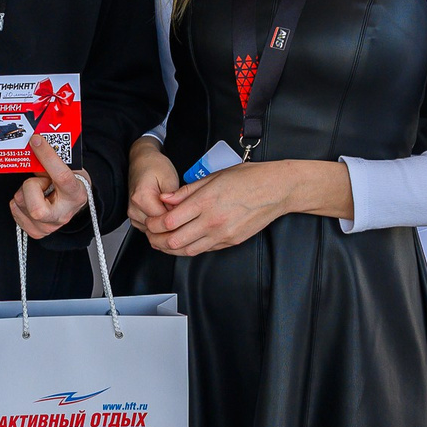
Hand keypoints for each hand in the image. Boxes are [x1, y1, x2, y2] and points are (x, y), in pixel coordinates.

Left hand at [11, 134, 90, 239]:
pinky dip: (19, 201)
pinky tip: (31, 197)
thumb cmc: (70, 183)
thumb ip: (51, 160)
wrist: (73, 202)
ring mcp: (49, 226)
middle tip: (39, 181)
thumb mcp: (68, 168)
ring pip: (21, 204)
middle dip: (30, 187)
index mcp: (76, 194)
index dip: (47, 156)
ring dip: (24, 191)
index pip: (61, 176)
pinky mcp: (37, 232)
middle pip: (36, 208)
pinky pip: (15, 211)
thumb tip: (33, 144)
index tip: (36, 141)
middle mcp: (63, 214)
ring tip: (38, 189)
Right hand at [126, 137, 178, 235]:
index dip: (178, 219)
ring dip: (165, 225)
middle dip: (173, 224)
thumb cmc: (154, 165)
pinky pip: (150, 228)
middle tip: (184, 214)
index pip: (163, 221)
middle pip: (158, 229)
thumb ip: (175, 199)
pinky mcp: (135, 217)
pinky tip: (166, 213)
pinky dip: (159, 224)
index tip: (188, 215)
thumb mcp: (170, 178)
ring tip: (175, 211)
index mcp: (141, 198)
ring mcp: (133, 214)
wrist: (142, 160)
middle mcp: (134, 208)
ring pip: (154, 231)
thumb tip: (180, 215)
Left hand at [144, 160, 296, 256]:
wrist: (276, 189)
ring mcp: (222, 235)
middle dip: (157, 239)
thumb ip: (186, 191)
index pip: (169, 221)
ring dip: (171, 248)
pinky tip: (184, 242)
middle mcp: (212, 221)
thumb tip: (165, 198)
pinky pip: (204, 250)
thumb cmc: (248, 178)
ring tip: (163, 242)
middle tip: (151, 234)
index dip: (154, 224)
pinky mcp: (230, 242)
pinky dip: (190, 248)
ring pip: (188, 250)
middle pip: (174, 241)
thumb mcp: (213, 176)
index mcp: (205, 201)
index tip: (150, 221)